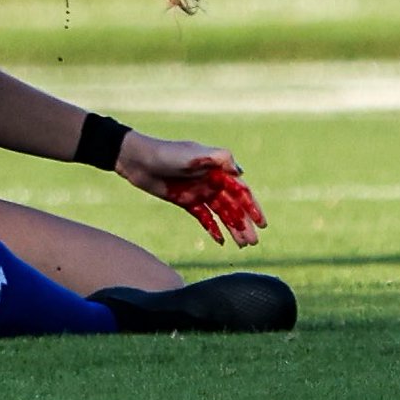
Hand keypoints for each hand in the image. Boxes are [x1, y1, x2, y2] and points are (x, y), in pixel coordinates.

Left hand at [115, 132, 267, 246]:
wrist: (137, 160)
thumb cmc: (166, 153)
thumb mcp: (194, 153)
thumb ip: (220, 158)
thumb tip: (242, 172)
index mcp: (217, 169)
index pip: (241, 191)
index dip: (253, 207)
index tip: (262, 224)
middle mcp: (211, 181)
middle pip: (233, 206)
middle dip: (245, 223)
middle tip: (253, 242)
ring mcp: (199, 192)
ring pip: (221, 214)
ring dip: (232, 229)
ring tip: (243, 246)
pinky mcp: (185, 201)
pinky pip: (204, 217)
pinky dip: (213, 228)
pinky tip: (220, 242)